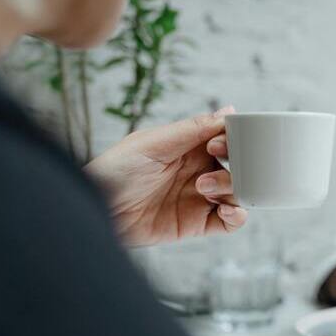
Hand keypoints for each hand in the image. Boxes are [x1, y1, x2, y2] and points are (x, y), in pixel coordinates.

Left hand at [85, 106, 246, 245]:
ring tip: (205, 189)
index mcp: (190, 147)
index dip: (232, 141)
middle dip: (236, 168)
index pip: (227, 140)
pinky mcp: (196, 224)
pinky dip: (237, 216)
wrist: (97, 208)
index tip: (217, 145)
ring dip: (232, 190)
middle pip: (238, 167)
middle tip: (207, 173)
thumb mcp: (153, 142)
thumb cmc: (115, 170)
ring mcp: (200, 198)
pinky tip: (226, 210)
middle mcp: (199, 170)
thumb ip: (193, 129)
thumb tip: (229, 110)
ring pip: (238, 193)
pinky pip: (230, 222)